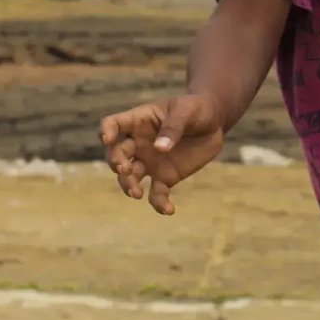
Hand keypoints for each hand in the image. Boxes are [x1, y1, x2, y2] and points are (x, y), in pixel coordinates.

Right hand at [98, 95, 225, 214]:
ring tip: (136, 193)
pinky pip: (156, 193)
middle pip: (116, 154)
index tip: (106, 139)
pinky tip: (168, 210)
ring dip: (128, 185)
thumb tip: (159, 149)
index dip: (106, 131)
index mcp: (138, 121)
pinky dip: (159, 203)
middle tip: (125, 169)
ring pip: (130, 177)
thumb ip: (173, 127)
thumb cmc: (195, 109)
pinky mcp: (164, 177)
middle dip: (116, 162)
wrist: (213, 124)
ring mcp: (149, 162)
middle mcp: (137, 144)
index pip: (113, 124)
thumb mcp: (186, 111)